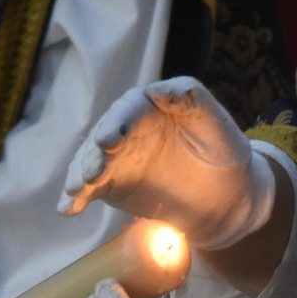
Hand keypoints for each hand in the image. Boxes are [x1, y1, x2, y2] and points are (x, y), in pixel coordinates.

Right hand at [58, 77, 275, 249]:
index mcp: (152, 108)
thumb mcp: (218, 126)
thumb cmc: (225, 153)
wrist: (229, 198)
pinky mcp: (114, 186)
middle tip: (90, 173)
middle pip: (104, 137)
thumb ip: (193, 102)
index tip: (108, 139)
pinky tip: (67, 208)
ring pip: (92, 163)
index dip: (117, 122)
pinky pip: (92, 189)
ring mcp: (119, 159)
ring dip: (80, 176)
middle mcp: (129, 130)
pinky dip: (77, 198)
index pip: (129, 109)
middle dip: (93, 154)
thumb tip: (158, 89)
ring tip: (76, 192)